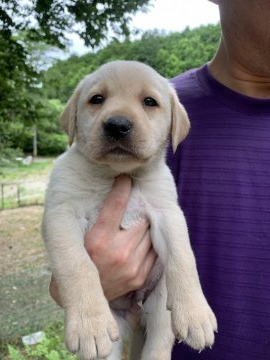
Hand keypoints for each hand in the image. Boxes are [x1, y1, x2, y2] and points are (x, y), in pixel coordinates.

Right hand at [50, 175, 156, 304]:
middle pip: (141, 218)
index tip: (125, 178)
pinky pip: (154, 251)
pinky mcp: (140, 277)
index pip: (116, 205)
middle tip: (140, 202)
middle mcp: (117, 252)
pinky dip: (151, 242)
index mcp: (98, 239)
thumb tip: (116, 191)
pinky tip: (144, 240)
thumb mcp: (84, 236)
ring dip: (147, 226)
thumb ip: (99, 217)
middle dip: (140, 209)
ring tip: (142, 221)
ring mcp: (132, 266)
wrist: (86, 294)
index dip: (122, 187)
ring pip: (150, 233)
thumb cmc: (83, 258)